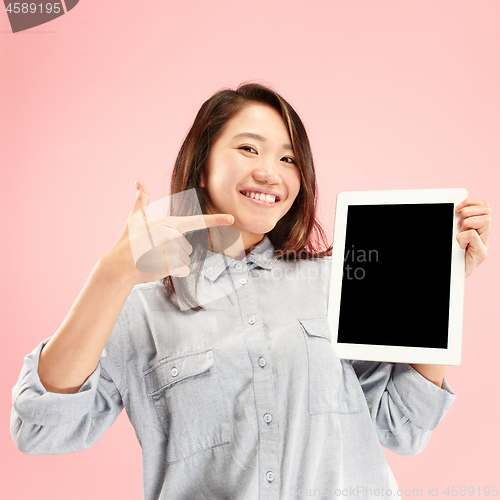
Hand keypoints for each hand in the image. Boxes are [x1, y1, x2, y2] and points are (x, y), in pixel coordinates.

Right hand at [106, 181, 233, 285]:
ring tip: (154, 258)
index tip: (231, 218)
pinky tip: (157, 267)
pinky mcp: (172, 267)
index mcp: (170, 224)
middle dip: (173, 251)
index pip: (198, 221)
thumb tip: (138, 181)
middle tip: (154, 250)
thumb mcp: (135, 219)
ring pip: (184, 259)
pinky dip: (172, 271)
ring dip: (172, 261)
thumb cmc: (128, 241)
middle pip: (186, 247)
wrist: (120, 265)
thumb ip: (141, 201)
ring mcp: (174, 252)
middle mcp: (174, 236)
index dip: (217, 220)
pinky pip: (182, 270)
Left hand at [455, 198, 490, 277]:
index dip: (470, 202)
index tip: (457, 209)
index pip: (484, 205)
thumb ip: (458, 223)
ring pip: (484, 220)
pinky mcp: (481, 253)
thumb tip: (453, 210)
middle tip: (459, 224)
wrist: (453, 274)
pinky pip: (473, 235)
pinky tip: (460, 245)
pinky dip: (463, 237)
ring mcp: (484, 243)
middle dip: (469, 212)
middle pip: (487, 209)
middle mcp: (485, 234)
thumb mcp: (454, 234)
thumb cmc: (452, 255)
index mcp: (480, 227)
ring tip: (460, 234)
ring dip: (467, 224)